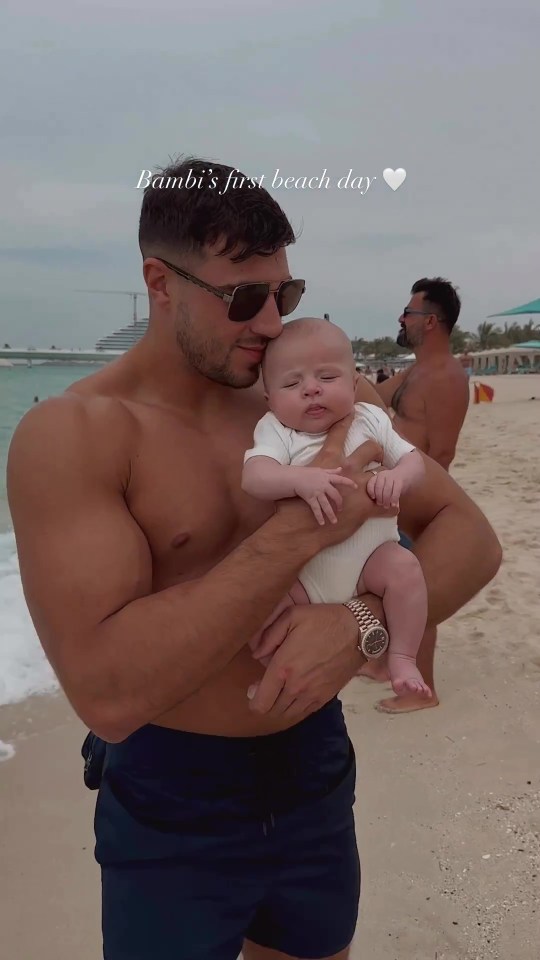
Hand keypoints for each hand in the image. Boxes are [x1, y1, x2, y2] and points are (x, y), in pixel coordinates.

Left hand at [247, 599, 383, 717]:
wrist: (358, 631)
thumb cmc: (323, 620)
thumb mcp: (291, 616)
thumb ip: (268, 635)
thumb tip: (256, 654)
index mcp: (283, 668)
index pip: (260, 702)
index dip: (253, 699)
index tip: (254, 688)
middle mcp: (296, 687)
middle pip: (272, 711)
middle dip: (265, 702)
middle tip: (267, 686)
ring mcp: (312, 695)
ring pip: (288, 714)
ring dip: (280, 706)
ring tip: (281, 690)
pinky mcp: (326, 697)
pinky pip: (304, 712)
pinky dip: (296, 707)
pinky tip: (297, 693)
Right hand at [293, 467, 356, 524]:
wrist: (294, 477)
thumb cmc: (307, 473)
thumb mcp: (320, 470)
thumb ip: (331, 471)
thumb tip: (341, 469)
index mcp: (327, 477)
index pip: (341, 479)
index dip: (349, 483)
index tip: (356, 487)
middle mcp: (323, 485)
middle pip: (335, 495)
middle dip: (339, 503)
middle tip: (340, 510)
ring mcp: (317, 492)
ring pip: (326, 505)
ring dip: (330, 514)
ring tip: (334, 522)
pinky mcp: (310, 498)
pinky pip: (316, 509)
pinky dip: (319, 516)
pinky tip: (322, 523)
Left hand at [367, 469, 402, 508]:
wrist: (404, 474)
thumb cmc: (391, 483)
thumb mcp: (384, 486)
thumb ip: (382, 495)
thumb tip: (378, 505)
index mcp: (377, 477)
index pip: (371, 483)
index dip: (371, 491)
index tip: (373, 498)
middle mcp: (383, 475)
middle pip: (378, 487)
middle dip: (379, 498)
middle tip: (381, 504)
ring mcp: (391, 476)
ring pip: (387, 489)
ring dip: (386, 499)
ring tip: (387, 506)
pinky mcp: (399, 480)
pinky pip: (396, 490)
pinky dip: (394, 498)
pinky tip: (394, 504)